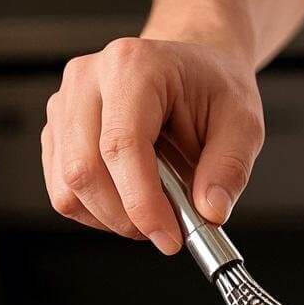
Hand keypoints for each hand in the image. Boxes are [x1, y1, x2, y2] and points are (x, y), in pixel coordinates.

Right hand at [41, 37, 263, 253]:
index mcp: (133, 67)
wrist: (190, 72)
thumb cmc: (213, 89)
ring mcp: (66, 105)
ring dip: (111, 218)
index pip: (120, 146)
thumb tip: (210, 210)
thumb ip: (230, 169)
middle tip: (166, 231)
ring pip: (67, 186)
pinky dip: (97, 212)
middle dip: (127, 217)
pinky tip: (130, 201)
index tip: (169, 237)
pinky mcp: (59, 132)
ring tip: (153, 210)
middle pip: (83, 170)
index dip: (142, 202)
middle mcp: (88, 79)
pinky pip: (63, 190)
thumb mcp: (243, 124)